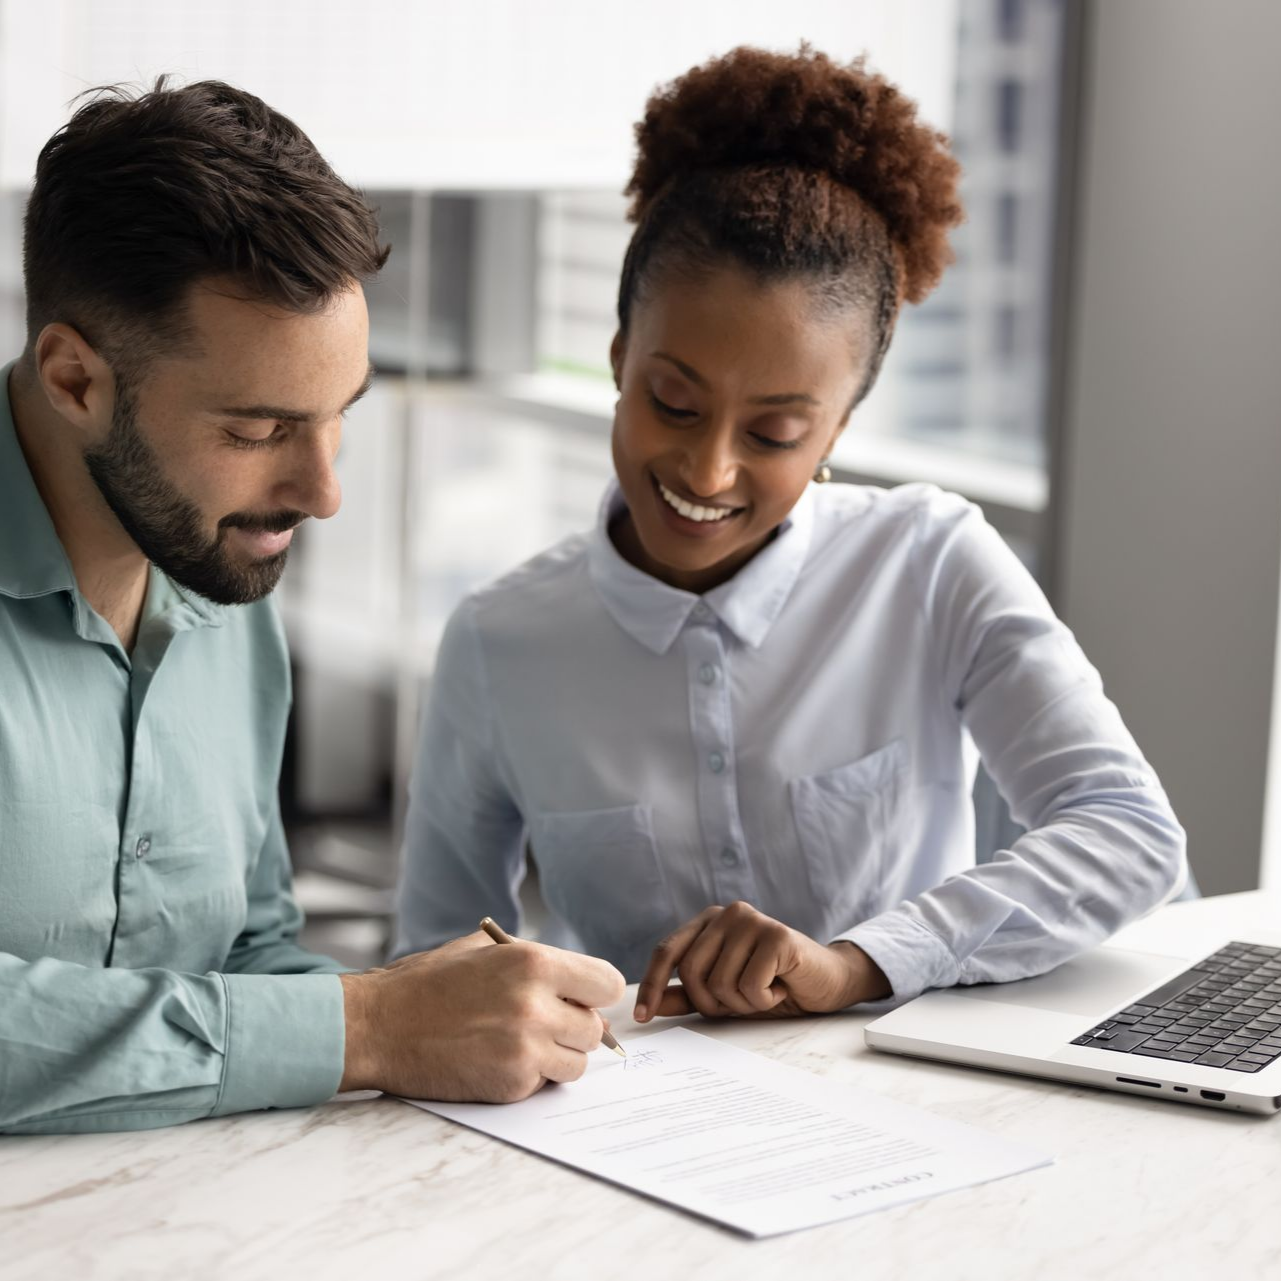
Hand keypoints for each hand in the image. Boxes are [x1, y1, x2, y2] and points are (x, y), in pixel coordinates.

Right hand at [339, 932, 624, 1101]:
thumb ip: (536, 963)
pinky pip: (544, 1083)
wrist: (379, 1025)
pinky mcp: (510, 1084)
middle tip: (546, 1022)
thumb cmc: (429, 983)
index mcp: (534, 963)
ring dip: (557, 1056)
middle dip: (575, 1027)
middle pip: (595, 1029)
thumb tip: (581, 988)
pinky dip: (529, 1076)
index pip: (607, 984)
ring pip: (577, 1062)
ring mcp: (525, 1049)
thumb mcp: (485, 950)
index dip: (596, 993)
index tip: (583, 998)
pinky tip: (497, 1059)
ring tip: (520, 1042)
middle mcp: (536, 1006)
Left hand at [633, 901, 890, 1021]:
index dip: (653, 985)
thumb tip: (650, 1005)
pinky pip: (750, 985)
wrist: (825, 984)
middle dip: (711, 1002)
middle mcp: (727, 914)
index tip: (642, 1018)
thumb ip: (687, 995)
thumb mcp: (723, 994)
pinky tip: (779, 988)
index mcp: (708, 922)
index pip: (667, 951)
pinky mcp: (777, 935)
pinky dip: (763, 999)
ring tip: (764, 991)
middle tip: (740, 1003)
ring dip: (742, 1003)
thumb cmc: (772, 986)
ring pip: (720, 982)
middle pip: (691, 972)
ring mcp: (752, 920)